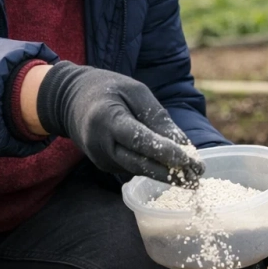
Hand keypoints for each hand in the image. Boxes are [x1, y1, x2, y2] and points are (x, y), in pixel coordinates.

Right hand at [34, 62, 203, 184]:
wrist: (70, 100)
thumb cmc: (108, 89)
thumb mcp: (135, 91)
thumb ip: (157, 117)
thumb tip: (182, 144)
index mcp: (107, 119)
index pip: (137, 139)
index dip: (162, 151)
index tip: (187, 159)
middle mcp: (100, 144)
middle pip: (138, 163)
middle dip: (169, 173)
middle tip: (197, 179)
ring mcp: (100, 158)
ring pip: (137, 170)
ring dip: (165, 174)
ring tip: (193, 178)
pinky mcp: (104, 165)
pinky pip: (132, 168)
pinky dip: (153, 168)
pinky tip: (173, 168)